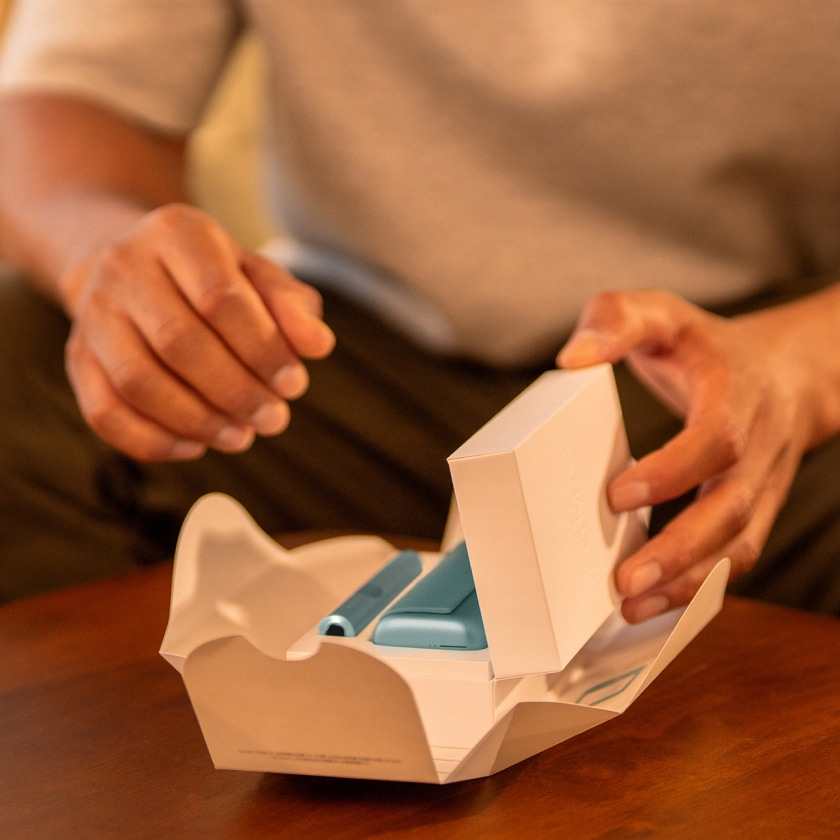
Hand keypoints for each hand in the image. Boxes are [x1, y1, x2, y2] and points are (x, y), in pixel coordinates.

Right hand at [64, 204, 334, 460]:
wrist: (133, 265)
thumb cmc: (213, 276)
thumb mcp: (259, 275)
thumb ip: (292, 306)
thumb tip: (317, 346)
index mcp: (178, 233)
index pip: (221, 298)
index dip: (262, 349)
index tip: (294, 385)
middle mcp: (124, 266)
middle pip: (178, 342)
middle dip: (235, 392)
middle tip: (275, 420)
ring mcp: (93, 313)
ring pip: (138, 382)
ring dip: (197, 421)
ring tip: (242, 437)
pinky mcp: (77, 358)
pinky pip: (104, 412)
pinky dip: (152, 441)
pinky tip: (196, 446)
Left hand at [557, 288, 834, 622]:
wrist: (785, 374)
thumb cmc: (707, 347)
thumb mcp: (662, 314)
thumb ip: (617, 320)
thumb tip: (572, 358)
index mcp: (737, 395)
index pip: (717, 441)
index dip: (674, 472)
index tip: (618, 495)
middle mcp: (759, 447)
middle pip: (730, 510)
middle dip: (680, 552)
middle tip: (624, 583)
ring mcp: (762, 486)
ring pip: (738, 545)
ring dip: (688, 582)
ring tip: (632, 606)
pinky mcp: (754, 511)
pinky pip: (735, 557)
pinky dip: (700, 585)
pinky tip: (657, 604)